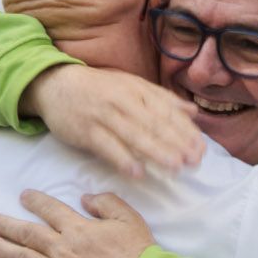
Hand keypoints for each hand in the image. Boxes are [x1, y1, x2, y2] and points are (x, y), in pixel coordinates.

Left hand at [0, 189, 157, 257]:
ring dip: (0, 250)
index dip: (35, 202)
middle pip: (28, 234)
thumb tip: (85, 198)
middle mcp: (62, 249)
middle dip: (6, 225)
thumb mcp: (129, 219)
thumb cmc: (140, 256)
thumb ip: (106, 203)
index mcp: (78, 229)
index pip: (50, 210)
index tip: (23, 196)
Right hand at [31, 61, 203, 177]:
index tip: (201, 148)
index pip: (167, 111)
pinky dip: (122, 159)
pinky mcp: (86, 131)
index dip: (185, 130)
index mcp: (138, 90)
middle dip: (176, 143)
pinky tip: (138, 172)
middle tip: (194, 160)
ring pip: (134, 135)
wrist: (56, 84)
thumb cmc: (99, 89)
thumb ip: (163, 99)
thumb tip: (193, 112)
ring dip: (156, 151)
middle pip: (154, 123)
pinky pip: (107, 147)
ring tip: (175, 167)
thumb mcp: (132, 86)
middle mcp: (123, 100)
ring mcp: (104, 115)